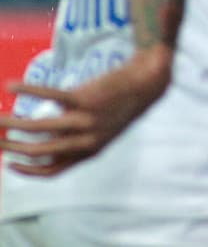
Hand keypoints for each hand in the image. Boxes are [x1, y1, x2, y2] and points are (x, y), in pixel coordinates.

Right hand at [0, 48, 170, 176]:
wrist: (148, 82)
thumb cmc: (123, 106)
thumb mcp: (104, 131)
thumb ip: (78, 141)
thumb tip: (48, 141)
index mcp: (89, 151)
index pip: (51, 170)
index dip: (27, 170)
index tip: (9, 163)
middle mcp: (85, 140)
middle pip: (38, 151)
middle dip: (12, 148)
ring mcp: (84, 119)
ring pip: (38, 127)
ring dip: (12, 123)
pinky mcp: (84, 97)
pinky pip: (49, 95)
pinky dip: (27, 90)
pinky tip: (10, 86)